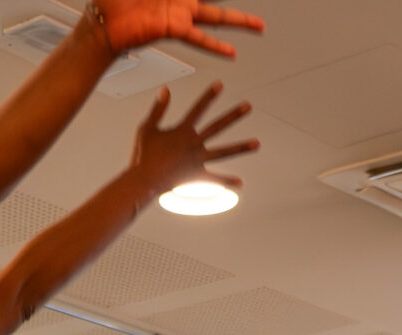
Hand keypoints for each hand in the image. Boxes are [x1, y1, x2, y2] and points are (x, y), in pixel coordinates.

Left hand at [94, 0, 265, 56]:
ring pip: (216, 16)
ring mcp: (180, 15)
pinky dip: (216, 46)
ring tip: (259, 26)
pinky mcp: (173, 29)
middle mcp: (180, 0)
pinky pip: (199, 38)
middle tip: (256, 16)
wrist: (102, 22)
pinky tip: (233, 52)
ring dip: (238, 21)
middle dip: (233, 4)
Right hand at [129, 81, 256, 195]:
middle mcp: (195, 144)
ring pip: (224, 152)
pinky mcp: (197, 176)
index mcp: (183, 131)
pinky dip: (226, 181)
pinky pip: (215, 179)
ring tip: (257, 143)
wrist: (145, 180)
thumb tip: (166, 90)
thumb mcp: (147, 128)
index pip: (199, 108)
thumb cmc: (143, 154)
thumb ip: (158, 109)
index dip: (209, 96)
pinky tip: (240, 183)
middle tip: (248, 106)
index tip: (220, 84)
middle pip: (218, 126)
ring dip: (241, 147)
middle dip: (234, 115)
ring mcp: (198, 160)